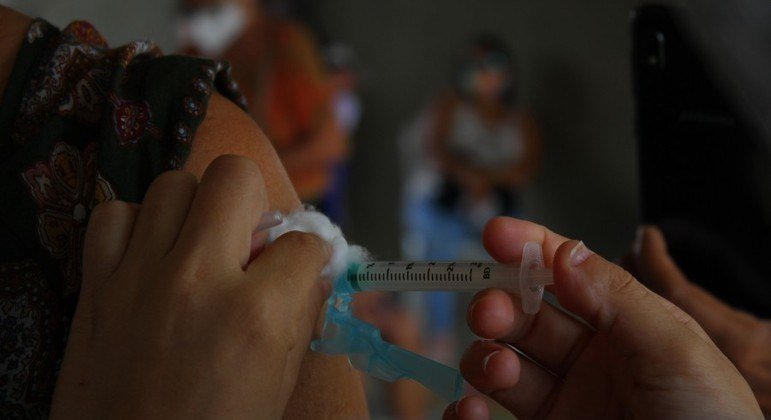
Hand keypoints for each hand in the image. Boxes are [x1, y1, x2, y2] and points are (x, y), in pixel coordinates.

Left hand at [50, 155, 331, 418]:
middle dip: (251, 201)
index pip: (303, 241)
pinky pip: (113, 214)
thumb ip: (300, 315)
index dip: (309, 252)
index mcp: (256, 315)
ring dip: (193, 208)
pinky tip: (148, 255)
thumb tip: (312, 268)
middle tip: (246, 237)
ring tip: (195, 245)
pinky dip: (134, 225)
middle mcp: (199, 280)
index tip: (300, 262)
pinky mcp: (96, 285)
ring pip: (172, 184)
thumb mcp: (277, 383)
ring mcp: (141, 277)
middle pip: (233, 175)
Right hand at [443, 217, 760, 418]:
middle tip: (490, 312)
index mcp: (624, 325)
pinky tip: (469, 408)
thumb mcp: (676, 350)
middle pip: (525, 316)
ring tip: (498, 370)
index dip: (530, 249)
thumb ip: (618, 298)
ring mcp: (564, 399)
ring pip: (502, 361)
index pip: (568, 275)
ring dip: (485, 356)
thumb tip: (564, 251)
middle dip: (500, 305)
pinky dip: (467, 408)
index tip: (497, 234)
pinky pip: (491, 414)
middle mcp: (589, 359)